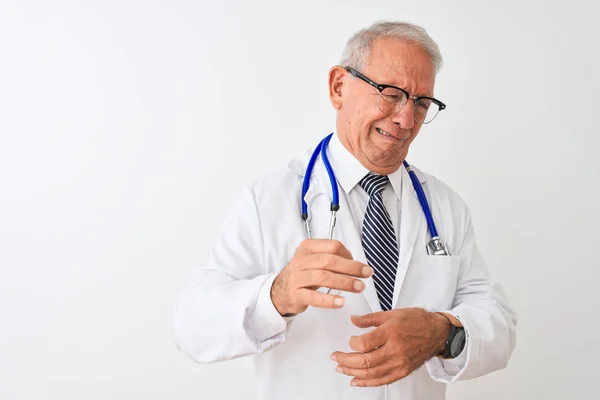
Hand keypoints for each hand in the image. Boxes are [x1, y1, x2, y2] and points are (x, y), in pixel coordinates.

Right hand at [270, 239, 373, 315]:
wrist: (281, 290)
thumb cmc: (304, 274)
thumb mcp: (315, 260)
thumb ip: (333, 259)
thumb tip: (357, 265)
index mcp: (308, 247)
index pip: (333, 246)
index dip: (349, 255)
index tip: (360, 265)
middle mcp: (302, 260)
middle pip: (330, 260)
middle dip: (351, 268)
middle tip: (366, 274)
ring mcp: (298, 277)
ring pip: (324, 277)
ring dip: (344, 282)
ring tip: (359, 287)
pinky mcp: (296, 294)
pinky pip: (314, 297)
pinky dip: (329, 300)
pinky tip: (341, 302)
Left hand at [331, 308, 449, 386]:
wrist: (437, 333)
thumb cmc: (417, 321)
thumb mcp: (391, 313)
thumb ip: (370, 318)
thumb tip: (353, 320)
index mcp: (391, 332)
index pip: (364, 343)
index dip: (352, 343)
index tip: (349, 340)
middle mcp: (395, 349)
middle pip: (365, 361)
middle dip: (346, 361)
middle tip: (335, 357)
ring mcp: (399, 363)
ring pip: (371, 373)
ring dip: (352, 372)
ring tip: (341, 368)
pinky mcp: (403, 371)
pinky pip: (382, 380)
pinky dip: (367, 382)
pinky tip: (356, 381)